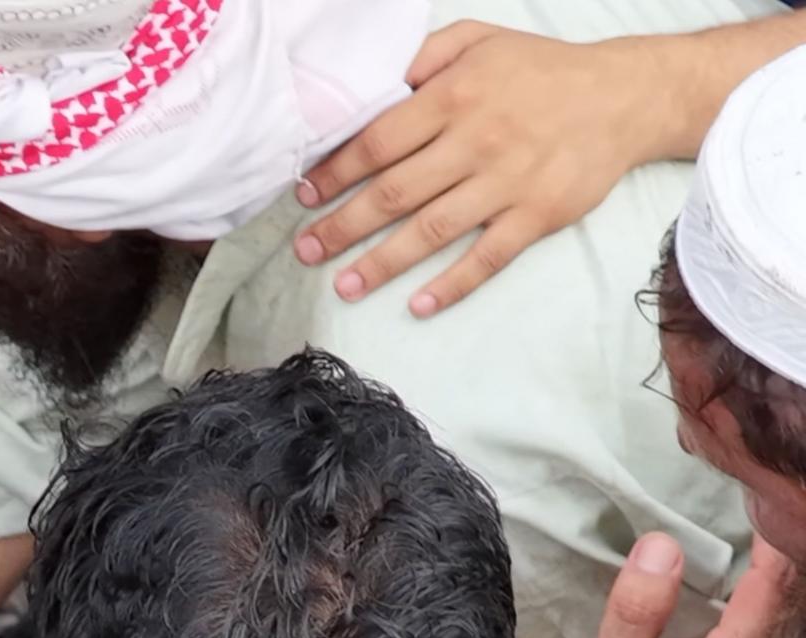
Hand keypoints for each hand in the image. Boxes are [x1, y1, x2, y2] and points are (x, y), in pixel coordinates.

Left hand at [293, 24, 679, 318]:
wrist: (626, 94)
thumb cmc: (541, 69)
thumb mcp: (479, 40)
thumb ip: (421, 57)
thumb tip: (369, 86)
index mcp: (454, 97)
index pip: (376, 143)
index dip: (333, 174)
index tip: (303, 197)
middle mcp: (477, 141)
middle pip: (393, 194)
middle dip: (341, 227)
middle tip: (306, 251)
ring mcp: (509, 182)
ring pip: (431, 230)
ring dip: (381, 264)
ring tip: (343, 286)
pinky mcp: (540, 213)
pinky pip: (488, 256)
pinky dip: (453, 284)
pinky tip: (418, 305)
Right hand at [565, 533, 791, 637]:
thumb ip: (634, 622)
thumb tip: (659, 547)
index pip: (766, 595)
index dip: (769, 549)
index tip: (763, 508)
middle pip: (785, 615)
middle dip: (779, 568)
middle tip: (769, 520)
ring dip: (774, 600)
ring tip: (763, 558)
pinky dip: (763, 632)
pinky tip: (748, 618)